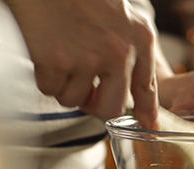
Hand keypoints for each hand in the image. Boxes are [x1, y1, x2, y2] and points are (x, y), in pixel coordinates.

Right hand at [4, 0, 157, 128]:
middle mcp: (121, 52)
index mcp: (140, 39)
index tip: (149, 127)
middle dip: (94, 106)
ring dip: (64, 86)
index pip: (148, 88)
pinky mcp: (58, 62)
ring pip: (75, 101)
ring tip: (61, 55)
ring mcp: (89, 58)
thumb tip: (129, 87)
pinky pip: (50, 90)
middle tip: (83, 91)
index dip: (147, 112)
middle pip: (112, 108)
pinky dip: (44, 77)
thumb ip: (131, 48)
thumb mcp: (123, 16)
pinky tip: (46, 52)